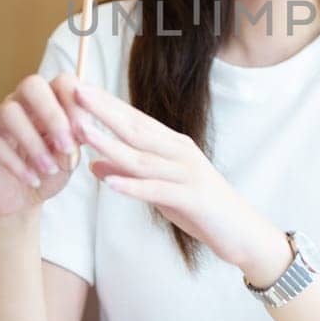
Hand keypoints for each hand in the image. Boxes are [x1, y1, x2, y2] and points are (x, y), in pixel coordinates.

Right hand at [0, 72, 85, 220]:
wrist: (21, 201)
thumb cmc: (49, 171)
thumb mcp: (69, 158)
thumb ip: (75, 141)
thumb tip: (81, 130)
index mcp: (48, 101)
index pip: (62, 82)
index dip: (75, 101)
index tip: (85, 130)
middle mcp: (21, 103)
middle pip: (31, 85)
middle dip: (52, 114)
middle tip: (66, 146)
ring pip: (9, 112)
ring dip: (34, 143)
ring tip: (49, 168)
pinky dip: (17, 164)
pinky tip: (33, 180)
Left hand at [71, 79, 269, 268]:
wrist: (244, 232)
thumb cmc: (200, 208)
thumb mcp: (160, 189)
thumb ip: (130, 173)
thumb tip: (93, 164)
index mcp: (173, 145)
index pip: (135, 119)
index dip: (107, 104)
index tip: (78, 89)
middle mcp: (181, 152)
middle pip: (136, 129)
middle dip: (104, 111)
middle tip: (76, 92)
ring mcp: (188, 174)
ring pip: (142, 157)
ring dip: (110, 144)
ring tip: (82, 132)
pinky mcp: (193, 198)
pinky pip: (158, 191)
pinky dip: (133, 186)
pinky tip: (109, 183)